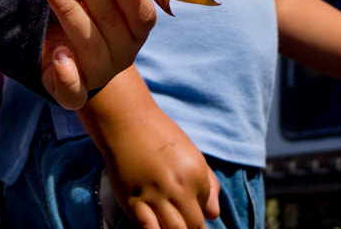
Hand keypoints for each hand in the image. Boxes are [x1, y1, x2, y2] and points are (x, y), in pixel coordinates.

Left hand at [39, 0, 154, 108]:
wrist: (61, 50)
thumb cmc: (82, 9)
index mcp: (136, 29)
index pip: (140, 10)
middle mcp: (124, 53)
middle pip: (110, 20)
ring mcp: (100, 75)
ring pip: (90, 45)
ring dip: (67, 9)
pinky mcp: (72, 94)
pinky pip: (74, 92)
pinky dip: (67, 74)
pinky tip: (58, 53)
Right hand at [98, 104, 219, 228]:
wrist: (128, 122)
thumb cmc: (161, 136)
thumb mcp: (193, 155)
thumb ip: (209, 184)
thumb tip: (213, 215)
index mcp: (196, 175)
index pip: (206, 210)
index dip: (199, 213)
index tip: (189, 210)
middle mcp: (179, 189)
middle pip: (193, 226)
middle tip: (183, 222)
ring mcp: (155, 197)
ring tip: (171, 225)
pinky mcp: (133, 202)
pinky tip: (157, 226)